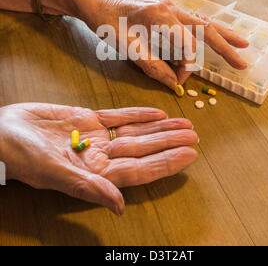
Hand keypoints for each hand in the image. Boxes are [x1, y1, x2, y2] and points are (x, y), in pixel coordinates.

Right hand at [0, 103, 197, 214]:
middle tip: (195, 135)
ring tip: (184, 123)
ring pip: (136, 131)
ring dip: (160, 128)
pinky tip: (157, 113)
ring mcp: (95, 136)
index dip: (165, 163)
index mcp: (96, 174)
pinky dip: (138, 114)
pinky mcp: (87, 118)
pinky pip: (119, 116)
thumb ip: (88, 188)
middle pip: (143, 149)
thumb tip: (119, 206)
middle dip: (169, 142)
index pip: (140, 169)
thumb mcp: (54, 173)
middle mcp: (100, 156)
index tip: (190, 154)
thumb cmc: (23, 157)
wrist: (3, 132)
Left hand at [84, 0, 248, 90]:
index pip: (187, 48)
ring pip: (204, 23)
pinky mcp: (169, 11)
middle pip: (206, 30)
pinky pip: (195, 21)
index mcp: (162, 17)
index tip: (176, 81)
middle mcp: (172, 9)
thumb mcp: (127, 48)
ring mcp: (172, 8)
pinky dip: (210, 29)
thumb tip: (173, 83)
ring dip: (223, 35)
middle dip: (225, 47)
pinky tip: (219, 33)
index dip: (186, 69)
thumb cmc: (109, 23)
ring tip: (243, 44)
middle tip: (243, 62)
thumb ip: (153, 66)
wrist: (99, 2)